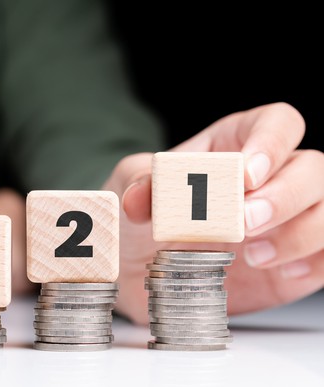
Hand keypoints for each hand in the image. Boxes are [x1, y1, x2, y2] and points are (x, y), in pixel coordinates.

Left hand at [103, 102, 323, 324]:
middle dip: (284, 196)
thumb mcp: (132, 189)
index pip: (277, 124)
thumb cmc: (146, 215)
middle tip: (242, 223)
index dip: (271, 143)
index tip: (246, 175)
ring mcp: (291, 217)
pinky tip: (279, 273)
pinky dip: (312, 262)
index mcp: (235, 145)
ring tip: (251, 255)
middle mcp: (271, 177)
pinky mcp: (300, 257)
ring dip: (299, 233)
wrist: (144, 268)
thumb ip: (139, 184)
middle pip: (313, 168)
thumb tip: (139, 198)